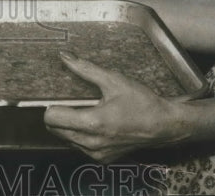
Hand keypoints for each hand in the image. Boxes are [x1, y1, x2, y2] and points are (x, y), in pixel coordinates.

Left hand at [44, 52, 190, 162]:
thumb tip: (65, 56)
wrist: (163, 125)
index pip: (51, 119)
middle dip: (57, 115)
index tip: (57, 97)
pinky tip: (92, 123)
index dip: (51, 106)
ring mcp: (97, 153)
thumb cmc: (141, 102)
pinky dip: (78, 135)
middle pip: (54, 130)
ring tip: (82, 111)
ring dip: (66, 126)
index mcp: (92, 123)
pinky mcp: (103, 159)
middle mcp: (91, 143)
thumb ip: (85, 69)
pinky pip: (79, 147)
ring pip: (66, 140)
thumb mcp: (113, 80)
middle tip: (69, 102)